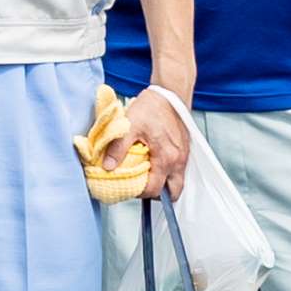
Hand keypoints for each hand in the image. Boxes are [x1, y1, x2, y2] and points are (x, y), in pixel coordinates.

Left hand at [118, 83, 198, 203]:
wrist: (168, 95)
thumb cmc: (151, 109)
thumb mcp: (129, 126)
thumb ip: (118, 148)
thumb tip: (107, 167)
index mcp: (166, 158)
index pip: (154, 189)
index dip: (139, 193)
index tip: (127, 186)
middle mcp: (178, 161)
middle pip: (173, 192)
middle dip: (157, 194)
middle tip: (141, 187)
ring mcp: (183, 157)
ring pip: (177, 182)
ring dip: (163, 184)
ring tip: (146, 177)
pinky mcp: (183, 152)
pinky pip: (178, 171)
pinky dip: (167, 174)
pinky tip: (153, 166)